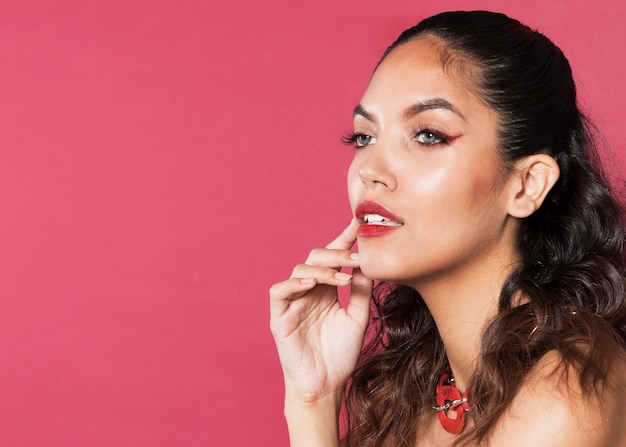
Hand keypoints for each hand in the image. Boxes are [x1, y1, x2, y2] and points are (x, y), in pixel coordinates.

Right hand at [270, 220, 373, 403]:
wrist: (326, 385)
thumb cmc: (340, 353)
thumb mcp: (358, 318)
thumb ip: (361, 291)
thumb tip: (366, 264)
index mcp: (327, 289)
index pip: (333, 258)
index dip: (343, 240)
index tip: (357, 223)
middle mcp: (309, 290)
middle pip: (316, 257)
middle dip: (337, 253)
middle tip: (357, 257)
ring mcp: (294, 301)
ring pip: (301, 269)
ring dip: (323, 269)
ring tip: (343, 279)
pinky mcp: (280, 316)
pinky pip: (280, 291)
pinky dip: (294, 283)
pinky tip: (312, 284)